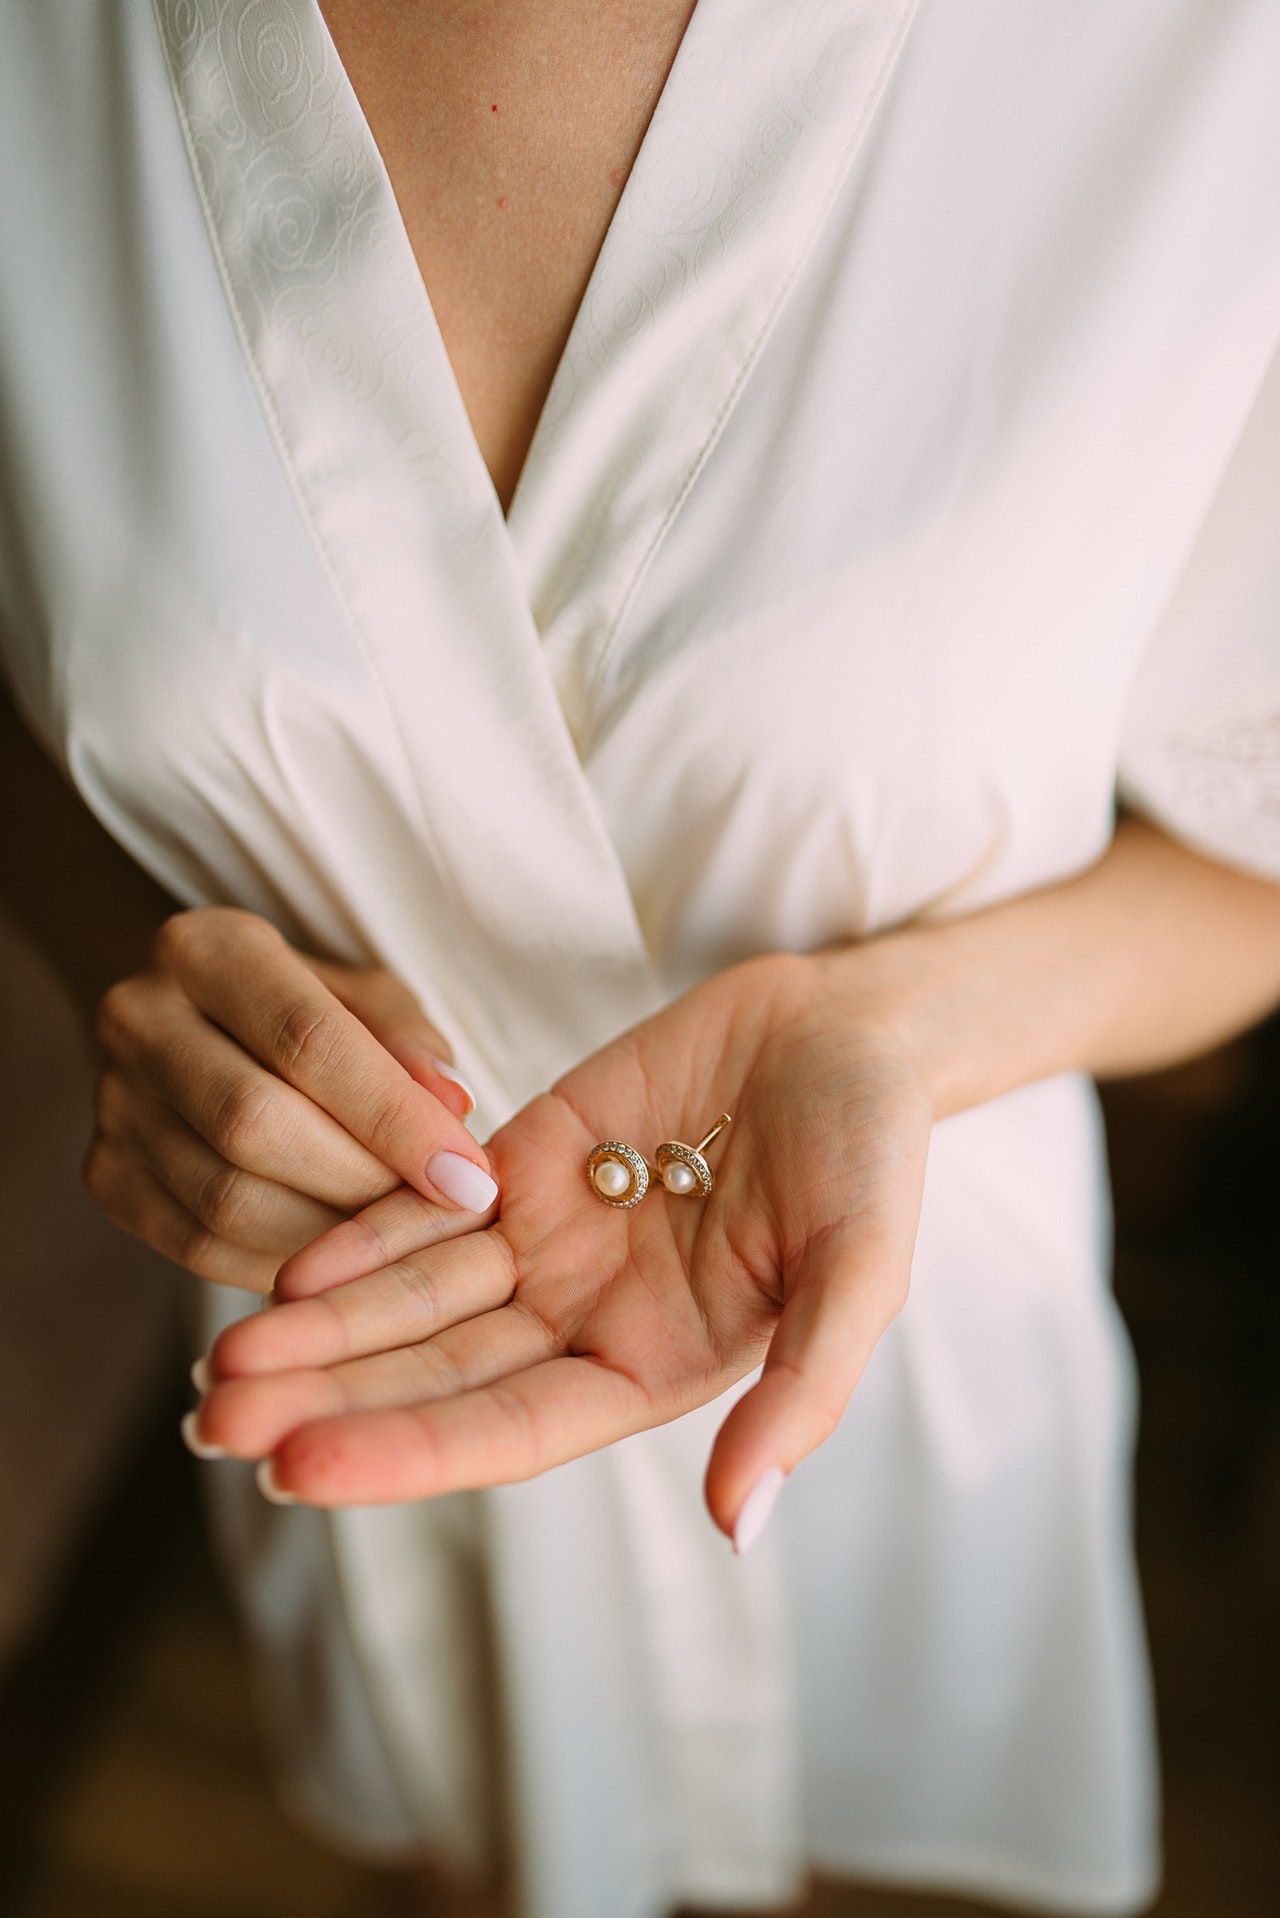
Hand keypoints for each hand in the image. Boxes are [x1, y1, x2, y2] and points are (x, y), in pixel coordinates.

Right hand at [86, 908, 497, 1291]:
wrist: (194, 1027)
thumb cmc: (306, 1011)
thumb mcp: (366, 999)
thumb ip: (409, 1042)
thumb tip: (450, 1105)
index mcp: (207, 949)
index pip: (306, 1040)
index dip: (394, 1118)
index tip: (469, 1175)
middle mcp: (140, 1018)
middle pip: (254, 1123)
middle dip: (362, 1182)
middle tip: (441, 1218)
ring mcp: (111, 1102)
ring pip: (224, 1197)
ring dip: (329, 1234)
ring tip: (400, 1241)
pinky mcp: (105, 1175)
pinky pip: (197, 1245)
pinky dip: (280, 1261)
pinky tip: (340, 1259)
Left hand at [194, 951, 932, 1539]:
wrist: (849, 1024)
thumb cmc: (875, 1153)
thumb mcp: (861, 1272)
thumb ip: (803, 1393)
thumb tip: (742, 1524)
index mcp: (654, 1368)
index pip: (511, 1431)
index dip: (407, 1453)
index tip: (299, 1472)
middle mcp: (583, 1319)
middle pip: (436, 1375)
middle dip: (330, 1400)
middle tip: (214, 1422)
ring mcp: (547, 1240)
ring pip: (415, 1299)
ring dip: (321, 1328)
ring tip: (219, 1362)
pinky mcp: (523, 1159)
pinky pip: (430, 1208)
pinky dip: (363, 1234)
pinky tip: (289, 1263)